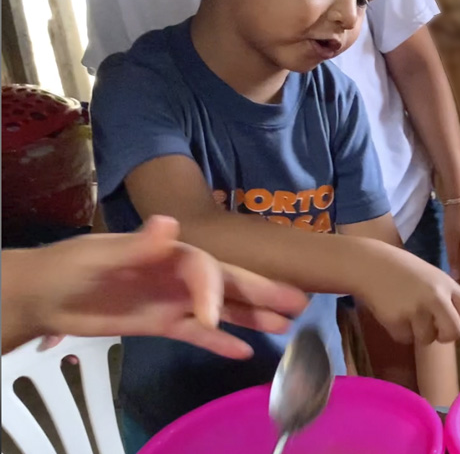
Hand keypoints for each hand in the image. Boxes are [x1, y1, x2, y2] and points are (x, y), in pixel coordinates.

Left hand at [8, 216, 308, 357]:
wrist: (43, 293)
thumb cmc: (68, 267)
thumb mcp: (99, 254)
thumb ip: (137, 245)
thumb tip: (170, 225)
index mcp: (167, 252)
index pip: (205, 269)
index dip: (213, 291)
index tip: (212, 317)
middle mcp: (178, 275)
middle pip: (228, 283)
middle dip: (263, 292)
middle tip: (299, 301)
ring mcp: (174, 300)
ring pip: (221, 308)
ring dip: (253, 315)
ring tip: (286, 324)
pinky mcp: (163, 323)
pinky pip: (198, 335)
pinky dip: (220, 342)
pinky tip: (244, 351)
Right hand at [359, 245, 459, 345]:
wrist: (370, 265)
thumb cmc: (404, 271)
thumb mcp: (431, 277)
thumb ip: (445, 298)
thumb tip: (453, 328)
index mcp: (447, 285)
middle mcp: (436, 298)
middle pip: (453, 333)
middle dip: (445, 336)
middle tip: (435, 329)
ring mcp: (416, 310)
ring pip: (427, 339)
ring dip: (418, 332)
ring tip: (407, 310)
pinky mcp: (397, 320)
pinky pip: (406, 339)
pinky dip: (401, 332)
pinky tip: (393, 312)